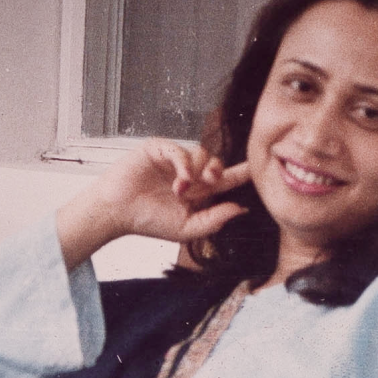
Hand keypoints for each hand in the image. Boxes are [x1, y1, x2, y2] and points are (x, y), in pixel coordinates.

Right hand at [58, 139, 249, 269]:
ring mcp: (174, 160)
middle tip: (212, 181)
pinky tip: (179, 181)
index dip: (242, 174)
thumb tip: (241, 209)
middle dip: (219, 170)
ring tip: (182, 190)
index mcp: (198, 192)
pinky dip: (184, 164)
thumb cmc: (149, 222)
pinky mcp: (160, 149)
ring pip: (201, 154)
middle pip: (217, 163)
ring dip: (197, 171)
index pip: (226, 180)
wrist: (118, 213)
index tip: (260, 168)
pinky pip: (181, 150)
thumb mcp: (187, 228)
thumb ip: (214, 219)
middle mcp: (189, 173)